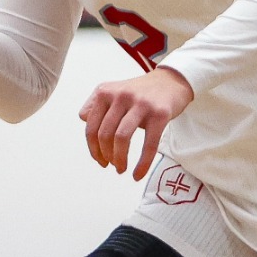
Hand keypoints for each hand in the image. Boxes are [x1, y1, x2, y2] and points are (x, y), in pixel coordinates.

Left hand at [78, 67, 193, 179]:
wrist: (172, 81)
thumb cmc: (140, 93)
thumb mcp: (114, 91)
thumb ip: (96, 105)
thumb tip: (84, 121)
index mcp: (105, 92)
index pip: (91, 126)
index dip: (93, 148)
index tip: (99, 160)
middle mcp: (121, 96)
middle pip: (104, 134)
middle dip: (105, 156)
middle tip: (112, 165)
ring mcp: (140, 104)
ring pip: (121, 138)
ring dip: (119, 160)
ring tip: (121, 169)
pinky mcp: (159, 114)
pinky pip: (148, 144)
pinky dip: (142, 164)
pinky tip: (137, 175)